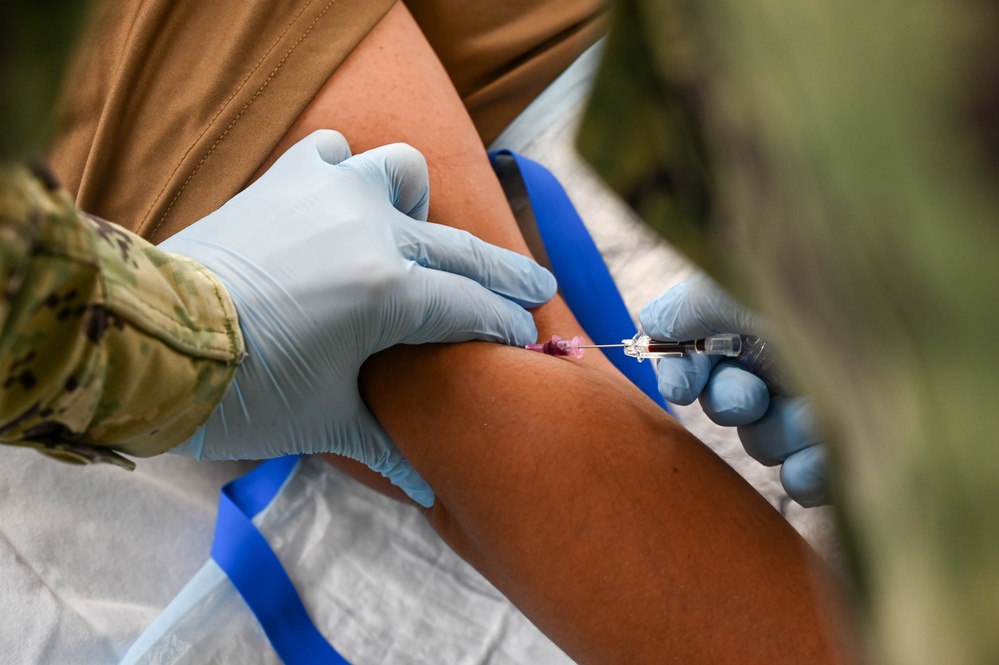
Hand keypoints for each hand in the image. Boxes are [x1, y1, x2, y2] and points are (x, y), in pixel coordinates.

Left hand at [161, 130, 556, 506]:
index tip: (529, 336)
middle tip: (538, 289)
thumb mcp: (328, 419)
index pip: (473, 308)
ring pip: (403, 173)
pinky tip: (340, 203)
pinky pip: (334, 153)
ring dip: (416, 206)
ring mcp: (330, 194)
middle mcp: (372, 231)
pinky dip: (345, 172)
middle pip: (463, 249)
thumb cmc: (246, 392)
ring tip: (411, 236)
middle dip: (508, 274)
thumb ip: (388, 443)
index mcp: (391, 294)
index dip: (507, 325)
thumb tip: (431, 492)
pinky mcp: (285, 178)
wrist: (154, 343)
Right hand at [639, 274, 826, 505]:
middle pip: (729, 404)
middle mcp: (774, 377)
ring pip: (767, 443)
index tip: (678, 382)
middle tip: (748, 397)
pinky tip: (824, 460)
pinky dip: (809, 472)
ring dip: (782, 432)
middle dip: (732, 401)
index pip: (696, 358)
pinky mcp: (838, 460)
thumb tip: (648, 327)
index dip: (680, 372)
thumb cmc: (835, 305)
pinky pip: (804, 478)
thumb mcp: (763, 296)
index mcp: (752, 336)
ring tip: (815, 416)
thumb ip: (695, 306)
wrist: (913, 335)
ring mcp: (804, 420)